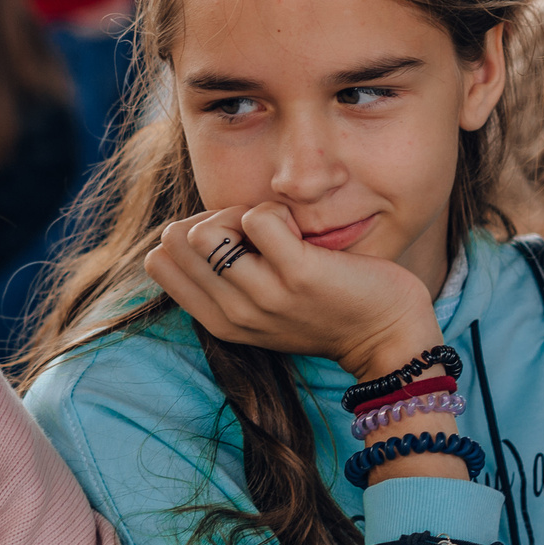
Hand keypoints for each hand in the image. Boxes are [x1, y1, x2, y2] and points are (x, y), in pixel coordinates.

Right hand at [143, 204, 441, 381]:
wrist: (385, 335)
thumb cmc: (324, 309)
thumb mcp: (260, 309)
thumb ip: (224, 280)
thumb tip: (191, 230)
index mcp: (219, 322)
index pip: (158, 262)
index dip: (189, 235)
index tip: (231, 241)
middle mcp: (234, 314)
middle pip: (175, 240)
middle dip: (210, 219)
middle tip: (253, 231)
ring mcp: (264, 296)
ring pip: (205, 230)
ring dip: (240, 213)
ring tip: (276, 230)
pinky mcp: (298, 274)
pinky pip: (257, 217)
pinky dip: (275, 209)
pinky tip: (299, 230)